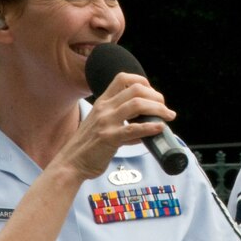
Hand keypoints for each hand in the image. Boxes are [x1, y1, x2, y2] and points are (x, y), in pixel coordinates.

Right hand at [57, 71, 175, 179]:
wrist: (71, 163)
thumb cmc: (88, 146)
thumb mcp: (101, 125)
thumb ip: (121, 121)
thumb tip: (146, 126)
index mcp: (102, 102)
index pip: (122, 78)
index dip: (143, 81)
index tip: (153, 93)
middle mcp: (104, 108)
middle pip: (136, 90)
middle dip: (156, 96)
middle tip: (165, 108)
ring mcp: (106, 122)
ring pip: (137, 105)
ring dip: (158, 109)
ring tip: (169, 116)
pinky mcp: (109, 138)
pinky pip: (133, 129)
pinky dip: (150, 127)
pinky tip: (160, 128)